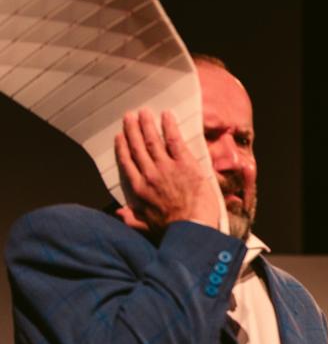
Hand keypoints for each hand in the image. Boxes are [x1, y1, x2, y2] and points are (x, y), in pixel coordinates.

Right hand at [115, 108, 218, 232]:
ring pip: (153, 141)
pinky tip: (166, 116)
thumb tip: (119, 213)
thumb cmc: (173, 230)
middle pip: (138, 147)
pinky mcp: (185, 164)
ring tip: (143, 112)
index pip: (127, 163)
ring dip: (147, 125)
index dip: (122, 148)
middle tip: (129, 116)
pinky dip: (169, 127)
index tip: (120, 137)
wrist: (193, 229)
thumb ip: (132, 219)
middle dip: (133, 130)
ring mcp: (167, 167)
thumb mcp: (147, 227)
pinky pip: (174, 141)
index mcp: (139, 189)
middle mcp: (150, 175)